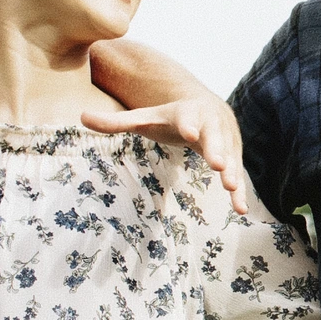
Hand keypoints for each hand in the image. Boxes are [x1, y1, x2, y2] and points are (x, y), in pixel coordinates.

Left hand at [83, 96, 252, 210]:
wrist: (210, 109)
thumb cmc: (172, 117)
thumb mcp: (145, 118)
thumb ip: (116, 122)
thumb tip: (80, 116)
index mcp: (188, 113)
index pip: (187, 118)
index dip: (188, 125)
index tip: (189, 134)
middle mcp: (212, 126)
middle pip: (214, 138)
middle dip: (217, 150)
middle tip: (217, 164)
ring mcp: (226, 143)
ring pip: (230, 158)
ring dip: (231, 173)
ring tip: (231, 188)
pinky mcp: (233, 158)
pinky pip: (238, 176)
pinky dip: (240, 192)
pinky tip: (240, 210)